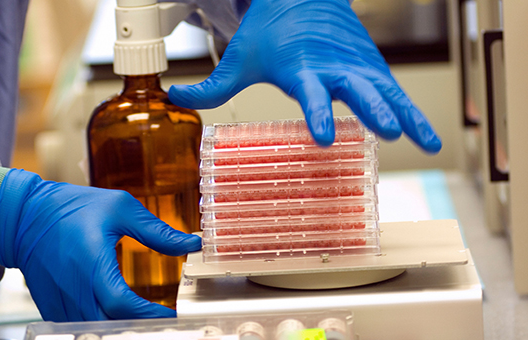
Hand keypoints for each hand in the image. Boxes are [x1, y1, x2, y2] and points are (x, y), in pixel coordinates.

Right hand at [0, 169, 201, 320]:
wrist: (25, 215)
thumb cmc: (72, 208)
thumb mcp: (120, 208)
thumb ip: (157, 231)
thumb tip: (192, 243)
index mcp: (91, 262)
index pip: (122, 303)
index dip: (150, 315)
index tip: (172, 314)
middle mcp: (73, 287)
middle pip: (109, 324)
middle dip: (138, 326)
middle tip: (162, 320)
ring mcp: (59, 301)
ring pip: (93, 329)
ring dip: (119, 328)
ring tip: (145, 321)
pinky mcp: (51, 308)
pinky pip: (77, 326)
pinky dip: (99, 326)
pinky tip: (118, 318)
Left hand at [169, 0, 441, 152]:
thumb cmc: (270, 31)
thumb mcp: (240, 58)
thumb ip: (212, 85)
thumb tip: (175, 97)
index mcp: (302, 66)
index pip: (310, 92)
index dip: (317, 112)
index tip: (323, 136)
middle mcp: (335, 66)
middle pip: (357, 89)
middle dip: (373, 109)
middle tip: (388, 130)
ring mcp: (357, 67)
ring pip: (387, 92)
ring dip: (406, 116)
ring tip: (425, 143)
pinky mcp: (371, 69)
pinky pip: (397, 93)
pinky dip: (414, 113)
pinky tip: (427, 136)